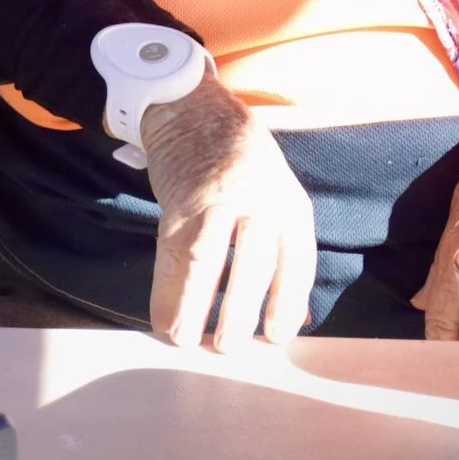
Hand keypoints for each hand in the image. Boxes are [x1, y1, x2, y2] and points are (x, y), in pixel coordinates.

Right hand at [141, 73, 315, 349]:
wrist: (193, 109)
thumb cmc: (239, 163)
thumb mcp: (276, 194)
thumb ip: (283, 248)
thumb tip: (294, 315)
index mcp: (290, 203)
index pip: (296, 264)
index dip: (286, 307)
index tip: (275, 339)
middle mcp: (258, 199)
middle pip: (253, 267)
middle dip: (240, 315)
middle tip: (228, 349)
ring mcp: (215, 199)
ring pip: (207, 261)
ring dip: (196, 308)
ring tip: (189, 341)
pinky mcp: (177, 202)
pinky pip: (171, 254)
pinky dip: (165, 293)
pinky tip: (162, 320)